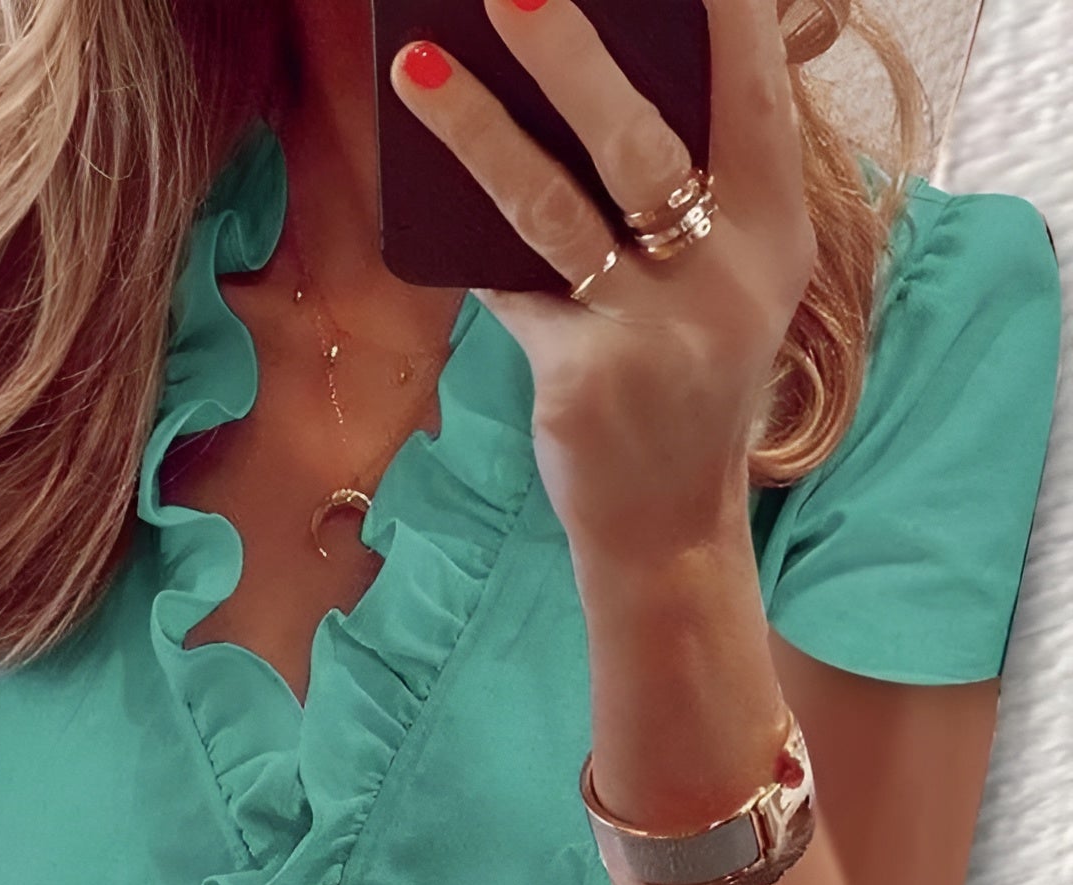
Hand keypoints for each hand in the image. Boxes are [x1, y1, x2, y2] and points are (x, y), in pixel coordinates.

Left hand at [389, 0, 816, 560]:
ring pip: (554, 207)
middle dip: (574, 53)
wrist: (669, 527)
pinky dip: (467, 248)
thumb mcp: (719, 286)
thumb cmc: (684, 383)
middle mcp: (729, 275)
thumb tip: (567, 96)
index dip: (722, 13)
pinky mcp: (586, 379)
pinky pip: (508, 290)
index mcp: (777, 233)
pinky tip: (421, 200)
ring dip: (478, 130)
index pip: (753, 93)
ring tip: (415, 66)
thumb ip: (683, 199)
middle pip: (643, 139)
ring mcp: (656, 331)